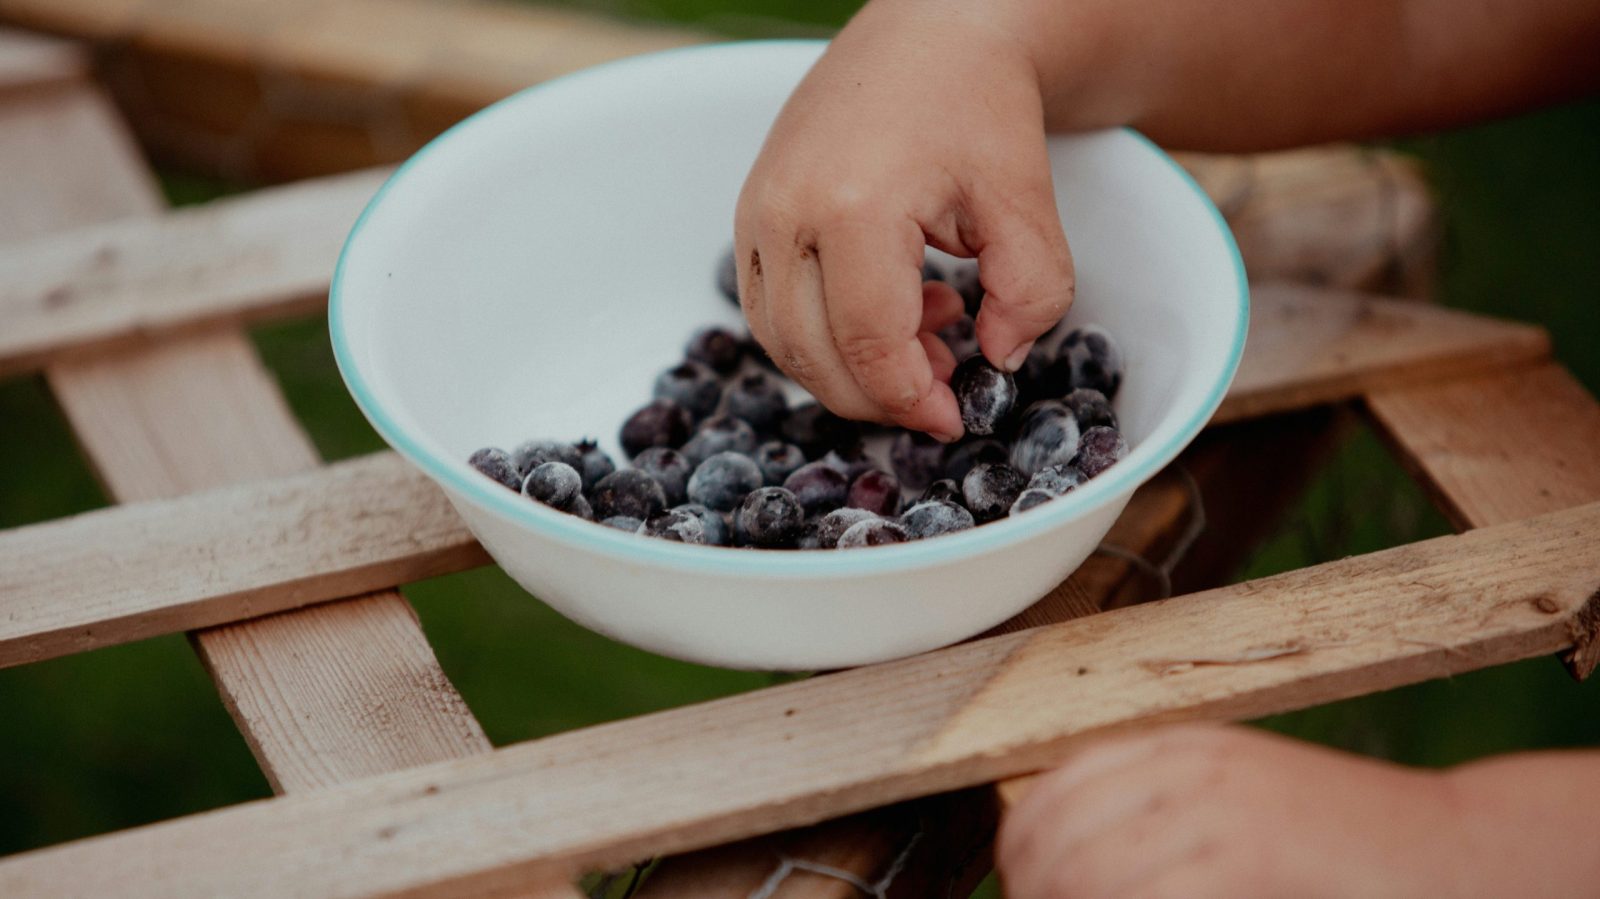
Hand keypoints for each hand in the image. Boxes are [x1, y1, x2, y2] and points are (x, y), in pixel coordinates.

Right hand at [735, 2, 1074, 438]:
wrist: (928, 31)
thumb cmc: (977, 104)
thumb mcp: (1025, 201)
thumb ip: (1031, 293)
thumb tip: (999, 362)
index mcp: (852, 207)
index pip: (870, 346)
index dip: (913, 400)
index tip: (956, 419)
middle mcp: (785, 212)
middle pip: (815, 356)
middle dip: (881, 396)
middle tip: (946, 389)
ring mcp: (756, 212)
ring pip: (782, 342)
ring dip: (850, 369)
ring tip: (928, 337)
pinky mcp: (750, 213)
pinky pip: (770, 309)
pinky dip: (823, 335)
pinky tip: (891, 307)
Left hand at [997, 724, 1480, 898]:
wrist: (1446, 851)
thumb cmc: (1337, 839)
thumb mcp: (1238, 800)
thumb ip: (1164, 810)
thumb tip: (1070, 851)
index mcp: (1183, 744)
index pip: (1059, 781)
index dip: (1020, 838)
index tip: (1018, 879)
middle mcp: (1189, 767)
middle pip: (1059, 830)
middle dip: (1033, 882)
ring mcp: (1217, 810)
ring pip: (1088, 871)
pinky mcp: (1245, 858)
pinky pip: (1141, 898)